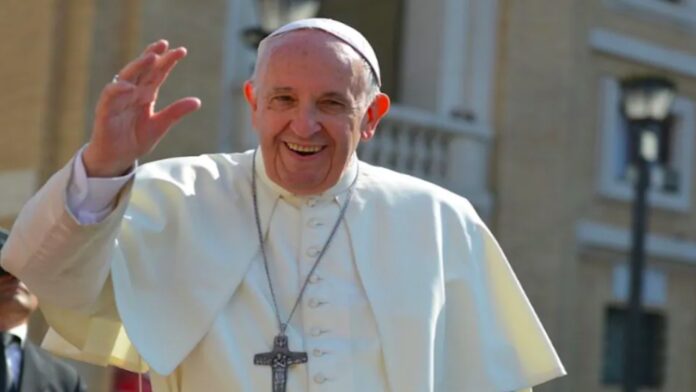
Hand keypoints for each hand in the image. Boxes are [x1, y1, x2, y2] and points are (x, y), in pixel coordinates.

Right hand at [83, 40, 201, 176]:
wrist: (117, 158)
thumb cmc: (135, 139)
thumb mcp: (160, 125)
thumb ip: (175, 112)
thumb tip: (197, 101)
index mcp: (145, 94)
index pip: (157, 73)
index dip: (167, 61)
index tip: (181, 51)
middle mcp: (131, 92)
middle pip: (142, 69)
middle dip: (152, 55)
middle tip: (164, 44)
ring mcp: (117, 100)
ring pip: (126, 77)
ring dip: (137, 66)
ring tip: (150, 57)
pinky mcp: (105, 111)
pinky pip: (109, 96)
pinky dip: (118, 90)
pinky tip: (129, 86)